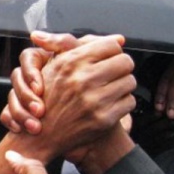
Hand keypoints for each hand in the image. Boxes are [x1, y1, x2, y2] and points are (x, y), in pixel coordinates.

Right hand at [16, 34, 135, 162]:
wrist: (44, 135)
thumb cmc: (51, 98)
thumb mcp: (56, 66)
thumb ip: (83, 47)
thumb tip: (120, 39)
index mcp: (71, 62)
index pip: (110, 45)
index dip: (112, 52)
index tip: (107, 60)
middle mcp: (82, 79)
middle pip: (125, 61)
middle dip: (121, 68)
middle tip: (112, 76)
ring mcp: (93, 100)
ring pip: (130, 81)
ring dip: (123, 86)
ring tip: (109, 91)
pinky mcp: (103, 119)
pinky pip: (130, 102)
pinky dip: (122, 104)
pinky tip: (108, 106)